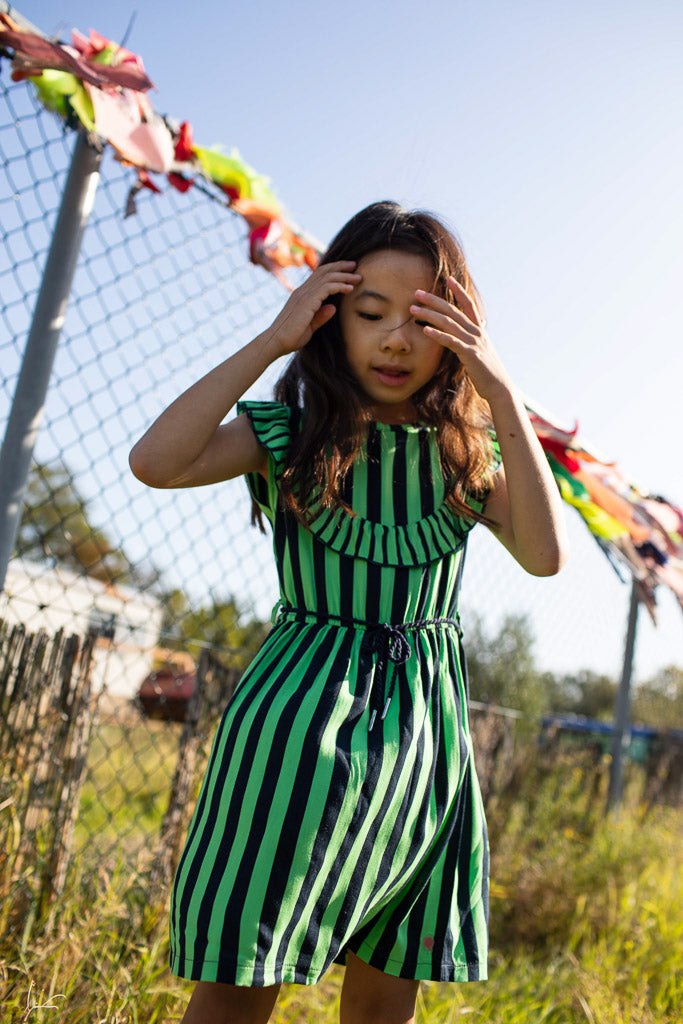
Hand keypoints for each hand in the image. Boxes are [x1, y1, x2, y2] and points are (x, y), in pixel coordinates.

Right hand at [266, 261, 360, 356]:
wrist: (275, 342)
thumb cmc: (291, 337)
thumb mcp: (310, 326)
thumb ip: (320, 316)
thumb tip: (333, 307)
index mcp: (301, 295)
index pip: (318, 275)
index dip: (333, 270)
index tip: (347, 270)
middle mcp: (302, 291)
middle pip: (324, 271)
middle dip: (340, 266)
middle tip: (355, 265)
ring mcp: (304, 294)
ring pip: (328, 277)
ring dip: (344, 276)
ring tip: (358, 278)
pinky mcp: (307, 301)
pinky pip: (327, 288)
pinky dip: (340, 286)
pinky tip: (350, 288)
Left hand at [410, 276, 512, 402]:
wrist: (499, 387)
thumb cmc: (487, 371)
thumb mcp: (482, 349)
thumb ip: (475, 337)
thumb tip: (475, 326)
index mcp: (479, 329)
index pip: (468, 304)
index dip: (458, 291)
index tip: (447, 278)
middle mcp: (477, 332)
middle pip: (453, 310)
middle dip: (434, 300)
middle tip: (417, 293)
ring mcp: (474, 342)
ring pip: (449, 323)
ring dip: (429, 314)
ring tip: (413, 310)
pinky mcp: (470, 354)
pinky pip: (451, 341)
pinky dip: (437, 334)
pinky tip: (425, 330)